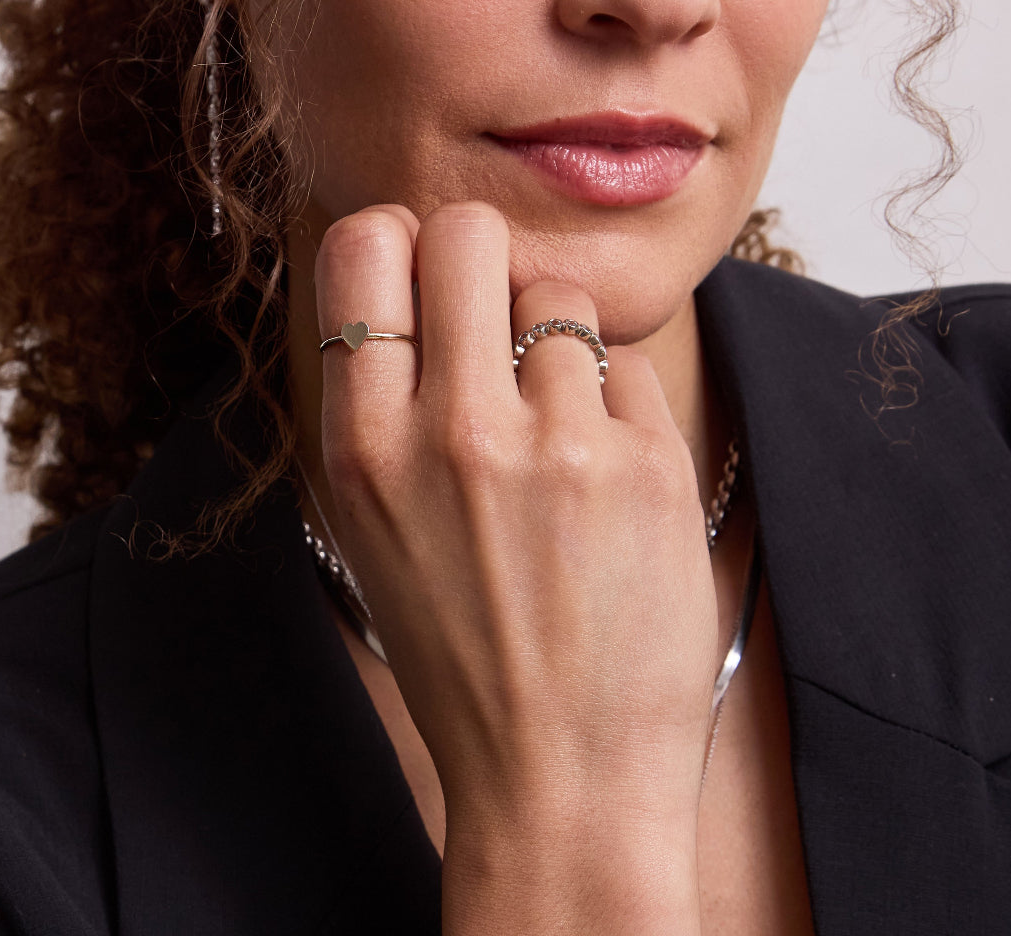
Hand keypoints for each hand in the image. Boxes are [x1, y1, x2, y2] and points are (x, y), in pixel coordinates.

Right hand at [314, 201, 715, 933]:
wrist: (559, 780)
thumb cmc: (462, 652)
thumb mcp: (375, 528)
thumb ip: (384, 400)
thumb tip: (417, 279)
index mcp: (362, 446)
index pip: (363, 243)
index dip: (399, 244)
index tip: (424, 281)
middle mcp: (451, 431)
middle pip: (467, 231)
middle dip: (484, 260)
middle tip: (497, 326)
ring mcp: (557, 444)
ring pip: (559, 296)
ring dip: (558, 348)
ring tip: (557, 438)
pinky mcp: (648, 463)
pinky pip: (627, 364)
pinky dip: (616, 406)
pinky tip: (604, 483)